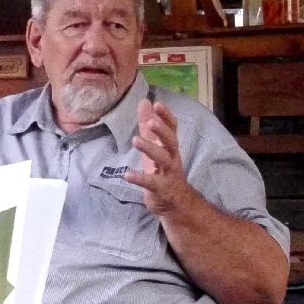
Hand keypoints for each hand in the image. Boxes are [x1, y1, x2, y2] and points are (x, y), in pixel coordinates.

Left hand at [124, 99, 191, 215]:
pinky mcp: (160, 189)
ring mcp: (167, 173)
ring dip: (150, 148)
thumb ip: (148, 125)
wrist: (175, 202)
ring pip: (163, 159)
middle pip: (171, 141)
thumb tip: (145, 101)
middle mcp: (172, 158)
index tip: (157, 104)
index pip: (172, 128)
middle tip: (150, 121)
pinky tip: (127, 174)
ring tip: (135, 140)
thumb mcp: (155, 146)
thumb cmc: (163, 170)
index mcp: (170, 147)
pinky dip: (139, 178)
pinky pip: (151, 183)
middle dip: (162, 131)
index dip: (166, 116)